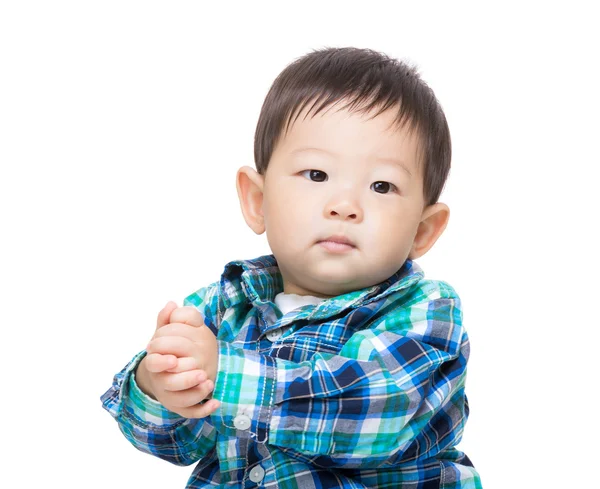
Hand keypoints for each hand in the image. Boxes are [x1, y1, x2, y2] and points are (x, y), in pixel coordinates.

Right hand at [136, 302, 219, 418]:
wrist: (167, 371)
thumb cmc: (168, 350)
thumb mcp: (166, 333)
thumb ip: (168, 319)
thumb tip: (171, 304)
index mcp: (156, 362)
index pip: (153, 364)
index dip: (162, 363)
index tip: (174, 360)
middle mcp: (162, 381)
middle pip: (169, 385)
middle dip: (185, 380)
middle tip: (202, 372)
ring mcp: (172, 395)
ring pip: (181, 401)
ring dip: (196, 393)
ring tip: (210, 382)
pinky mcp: (183, 406)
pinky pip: (192, 412)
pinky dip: (204, 409)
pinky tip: (216, 403)